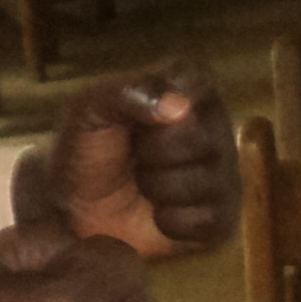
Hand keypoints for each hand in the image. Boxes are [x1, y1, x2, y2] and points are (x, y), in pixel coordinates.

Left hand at [13, 65, 232, 257]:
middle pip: (197, 137)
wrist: (75, 211)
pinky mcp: (223, 218)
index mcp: (188, 90)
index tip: (139, 118)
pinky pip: (206, 219)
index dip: (164, 100)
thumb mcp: (90, 109)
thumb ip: (127, 93)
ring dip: (159, 188)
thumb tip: (179, 107)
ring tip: (144, 186)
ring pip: (202, 181)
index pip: (196, 80)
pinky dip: (171, 221)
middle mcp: (216, 129)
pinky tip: (158, 214)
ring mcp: (225, 176)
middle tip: (135, 157)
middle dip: (153, 153)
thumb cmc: (86, 151)